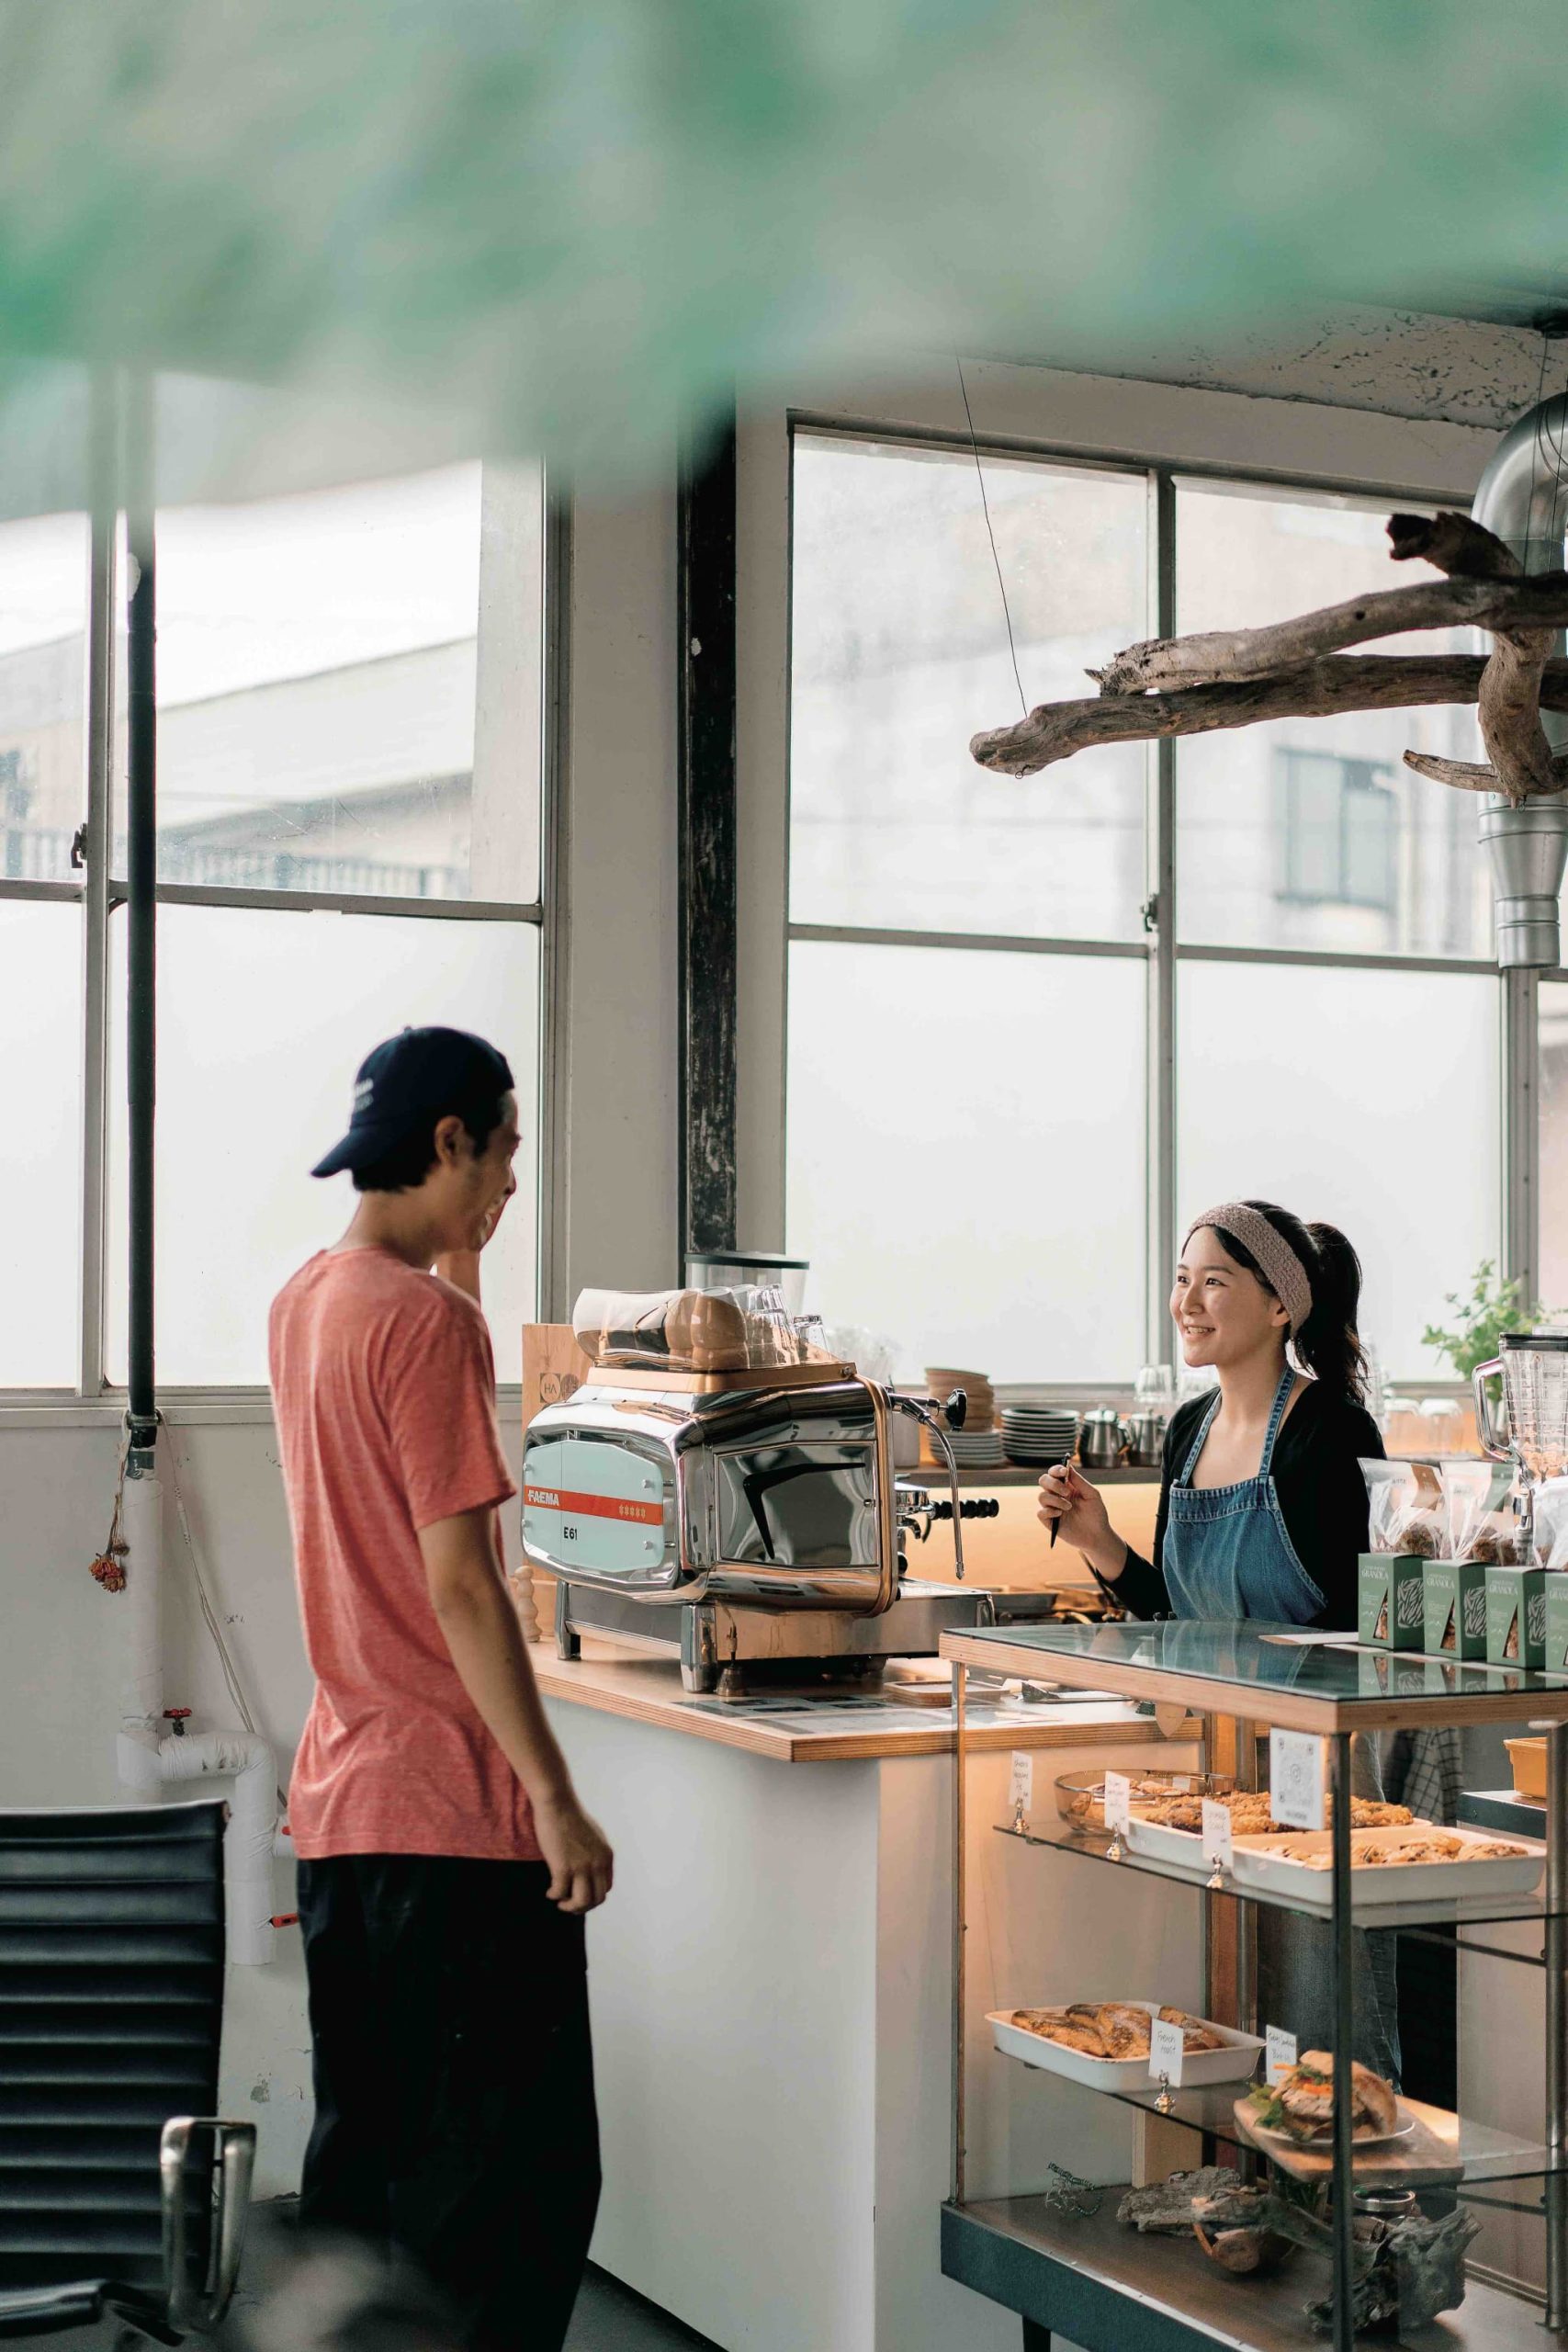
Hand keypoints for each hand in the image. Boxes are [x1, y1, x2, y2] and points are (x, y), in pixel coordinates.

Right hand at [534, 1791, 614, 1913]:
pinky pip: (560, 1893)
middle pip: (596, 1899)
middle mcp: (598, 1863)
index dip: (593, 1896)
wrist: (558, 1804)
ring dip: (570, 1907)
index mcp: (607, 1856)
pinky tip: (549, 1891)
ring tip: (560, 1902)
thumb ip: (595, 1854)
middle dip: (582, 1907)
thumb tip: (590, 1872)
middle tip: (568, 1905)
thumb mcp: (594, 1836)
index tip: (579, 1895)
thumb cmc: (571, 1817)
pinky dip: (554, 1895)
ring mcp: (581, 1867)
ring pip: (581, 1902)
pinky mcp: (563, 1867)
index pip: (606, 1888)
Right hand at [1037, 1464, 1113, 1557]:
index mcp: (1066, 1486)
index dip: (1056, 1470)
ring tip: (1069, 1507)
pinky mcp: (1050, 1522)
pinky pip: (1040, 1513)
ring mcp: (1052, 1508)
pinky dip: (1049, 1511)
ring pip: (1041, 1496)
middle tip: (1066, 1492)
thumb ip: (1080, 1481)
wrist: (1097, 1535)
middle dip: (1053, 1484)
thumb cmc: (1096, 1514)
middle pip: (1043, 1480)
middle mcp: (1057, 1495)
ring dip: (1055, 1499)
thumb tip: (1068, 1467)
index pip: (1054, 1473)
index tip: (1064, 1472)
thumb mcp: (1092, 1495)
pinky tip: (1060, 1514)